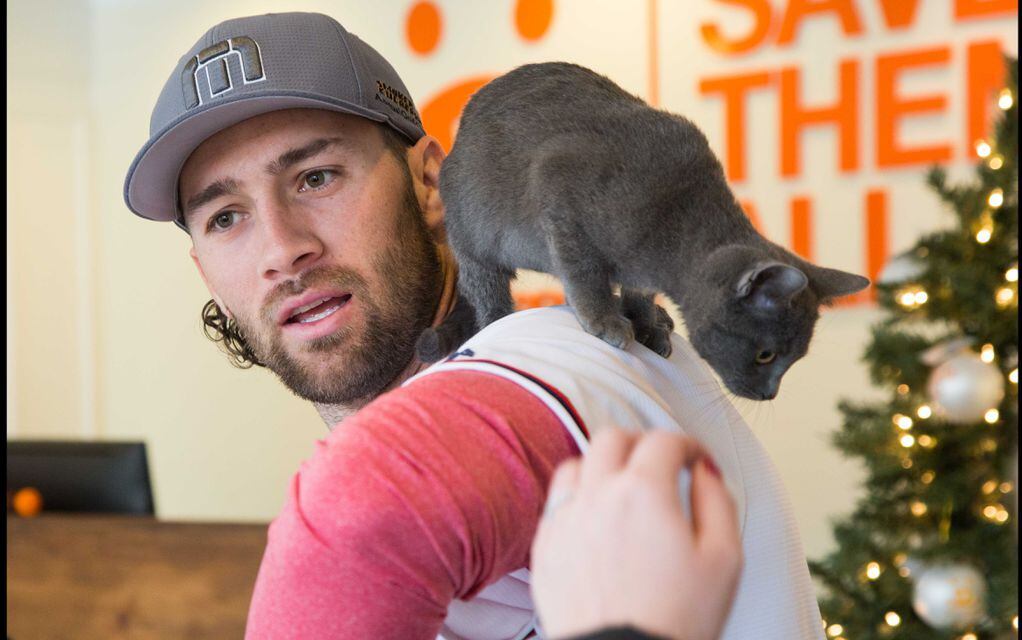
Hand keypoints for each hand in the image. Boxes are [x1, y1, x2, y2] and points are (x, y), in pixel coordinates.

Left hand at [530, 429, 741, 639]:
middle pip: (613, 438)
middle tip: (659, 463)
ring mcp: (564, 520)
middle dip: (640, 443)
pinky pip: (554, 502)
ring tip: (622, 487)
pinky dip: (577, 498)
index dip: (686, 444)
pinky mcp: (544, 548)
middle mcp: (597, 497)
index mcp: (643, 493)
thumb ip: (717, 502)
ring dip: (602, 466)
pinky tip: (594, 518)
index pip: (663, 440)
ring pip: (577, 464)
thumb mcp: (724, 560)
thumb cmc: (673, 622)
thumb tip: (704, 472)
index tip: (694, 459)